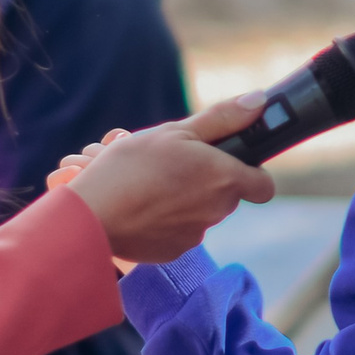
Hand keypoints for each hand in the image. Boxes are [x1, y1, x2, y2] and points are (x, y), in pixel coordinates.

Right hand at [62, 98, 275, 263]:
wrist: (91, 217)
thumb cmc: (131, 168)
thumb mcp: (175, 131)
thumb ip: (222, 118)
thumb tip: (259, 101)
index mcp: (224, 179)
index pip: (263, 185)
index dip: (252, 170)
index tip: (233, 160)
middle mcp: (216, 211)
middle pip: (225, 193)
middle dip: (205, 178)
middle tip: (173, 163)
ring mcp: (195, 235)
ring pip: (198, 210)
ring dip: (182, 196)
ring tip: (149, 182)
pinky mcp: (173, 252)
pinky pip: (177, 230)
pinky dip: (164, 218)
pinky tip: (140, 204)